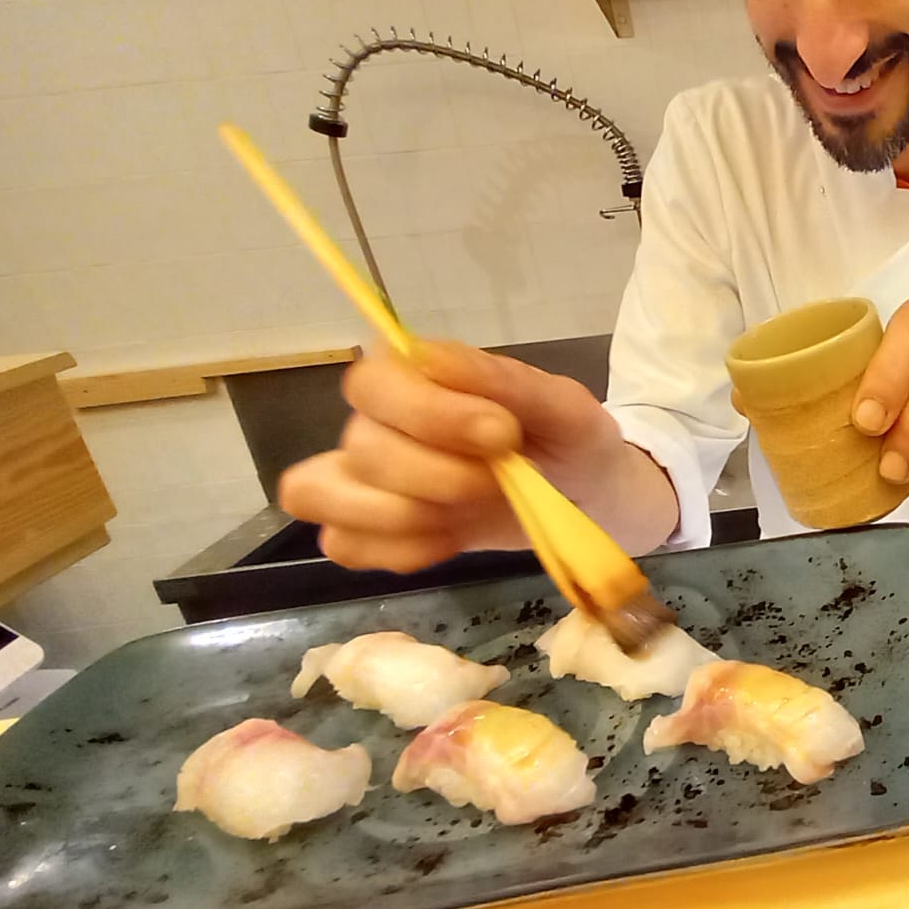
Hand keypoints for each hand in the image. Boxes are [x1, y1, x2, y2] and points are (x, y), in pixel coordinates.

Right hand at [277, 342, 668, 570]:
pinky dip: (396, 552)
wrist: (585, 498)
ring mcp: (367, 479)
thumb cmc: (569, 440)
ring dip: (400, 516)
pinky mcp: (373, 531)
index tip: (501, 435)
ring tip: (462, 516)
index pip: (374, 384)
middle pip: (360, 447)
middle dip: (435, 476)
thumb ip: (503, 381)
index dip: (427, 414)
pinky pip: (343, 545)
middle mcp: (379, 422)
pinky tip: (447, 543)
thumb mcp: (561, 406)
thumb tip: (430, 356)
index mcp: (418, 376)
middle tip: (501, 483)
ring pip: (323, 494)